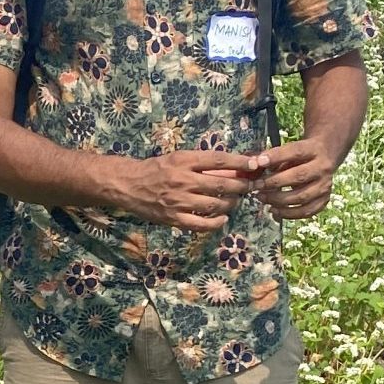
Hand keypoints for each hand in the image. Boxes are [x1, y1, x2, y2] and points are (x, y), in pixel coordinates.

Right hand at [115, 150, 259, 232]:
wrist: (128, 184)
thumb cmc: (156, 169)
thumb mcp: (178, 159)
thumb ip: (202, 164)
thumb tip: (233, 168)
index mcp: (184, 160)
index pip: (219, 160)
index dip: (240, 163)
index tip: (255, 164)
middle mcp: (183, 180)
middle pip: (222, 185)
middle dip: (242, 186)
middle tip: (250, 186)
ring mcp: (179, 201)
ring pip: (216, 205)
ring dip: (231, 204)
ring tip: (234, 201)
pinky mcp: (174, 218)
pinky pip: (202, 225)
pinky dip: (217, 223)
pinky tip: (222, 218)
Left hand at [252, 139, 336, 219]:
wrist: (324, 157)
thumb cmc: (299, 155)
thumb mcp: (289, 149)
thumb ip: (271, 156)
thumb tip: (252, 163)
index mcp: (313, 149)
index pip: (295, 151)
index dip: (276, 157)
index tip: (259, 162)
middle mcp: (322, 167)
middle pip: (298, 176)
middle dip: (274, 183)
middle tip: (257, 186)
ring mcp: (325, 185)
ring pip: (302, 197)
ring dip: (279, 201)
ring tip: (262, 199)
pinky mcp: (325, 199)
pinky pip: (307, 211)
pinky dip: (289, 214)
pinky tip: (275, 210)